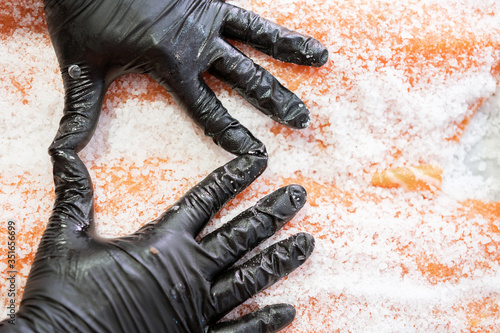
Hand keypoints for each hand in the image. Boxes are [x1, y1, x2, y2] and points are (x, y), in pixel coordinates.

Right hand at [0, 149, 313, 331]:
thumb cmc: (62, 300)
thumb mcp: (65, 242)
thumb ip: (75, 199)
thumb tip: (66, 159)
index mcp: (161, 244)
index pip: (205, 199)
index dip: (232, 177)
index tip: (258, 160)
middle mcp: (188, 272)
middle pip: (240, 234)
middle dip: (272, 212)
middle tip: (298, 196)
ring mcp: (197, 310)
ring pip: (249, 278)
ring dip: (280, 259)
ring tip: (307, 243)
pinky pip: (239, 332)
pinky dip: (263, 322)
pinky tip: (288, 310)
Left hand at [44, 0, 327, 156]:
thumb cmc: (81, 9)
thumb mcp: (82, 62)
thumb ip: (82, 108)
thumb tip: (65, 149)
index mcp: (172, 64)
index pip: (209, 111)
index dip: (233, 134)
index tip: (257, 154)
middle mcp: (197, 42)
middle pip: (246, 78)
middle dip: (276, 101)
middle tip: (302, 120)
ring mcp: (207, 13)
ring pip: (258, 38)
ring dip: (289, 51)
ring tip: (320, 59)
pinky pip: (245, 7)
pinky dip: (269, 18)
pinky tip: (294, 24)